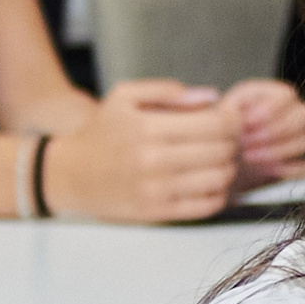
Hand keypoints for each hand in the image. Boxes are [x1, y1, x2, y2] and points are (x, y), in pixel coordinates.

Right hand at [42, 80, 238, 222]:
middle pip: (223, 151)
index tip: (230, 117)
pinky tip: (209, 180)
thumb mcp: (125, 96)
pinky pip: (208, 205)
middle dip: (233, 141)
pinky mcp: (159, 212)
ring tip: (218, 158)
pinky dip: (219, 192)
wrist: (71, 174)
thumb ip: (169, 90)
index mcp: (149, 128)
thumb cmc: (102, 132)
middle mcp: (155, 160)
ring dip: (228, 166)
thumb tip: (210, 96)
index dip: (233, 119)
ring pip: (221, 178)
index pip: (216, 125)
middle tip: (226, 137)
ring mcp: (158, 190)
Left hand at [223, 78, 304, 184]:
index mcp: (278, 94)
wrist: (226, 151)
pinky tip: (265, 169)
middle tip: (246, 141)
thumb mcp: (225, 112)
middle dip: (273, 131)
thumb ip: (233, 109)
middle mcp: (296, 113)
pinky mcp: (300, 162)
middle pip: (303, 116)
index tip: (247, 121)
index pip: (287, 95)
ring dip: (275, 150)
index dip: (270, 108)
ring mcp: (301, 137)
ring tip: (248, 156)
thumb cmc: (228, 126)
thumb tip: (242, 118)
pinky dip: (286, 169)